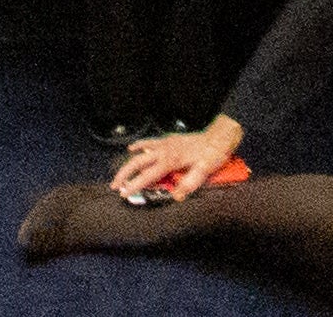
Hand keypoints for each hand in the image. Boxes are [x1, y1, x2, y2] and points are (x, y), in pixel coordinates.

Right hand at [109, 120, 242, 201]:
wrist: (218, 136)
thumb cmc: (212, 154)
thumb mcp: (204, 171)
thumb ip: (189, 183)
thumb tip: (176, 197)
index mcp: (170, 160)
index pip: (147, 175)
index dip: (134, 185)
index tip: (124, 194)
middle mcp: (164, 150)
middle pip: (137, 162)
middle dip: (124, 174)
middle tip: (114, 186)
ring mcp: (165, 143)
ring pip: (140, 152)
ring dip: (128, 163)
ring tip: (120, 174)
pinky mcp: (168, 140)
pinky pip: (149, 142)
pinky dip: (139, 146)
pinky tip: (132, 149)